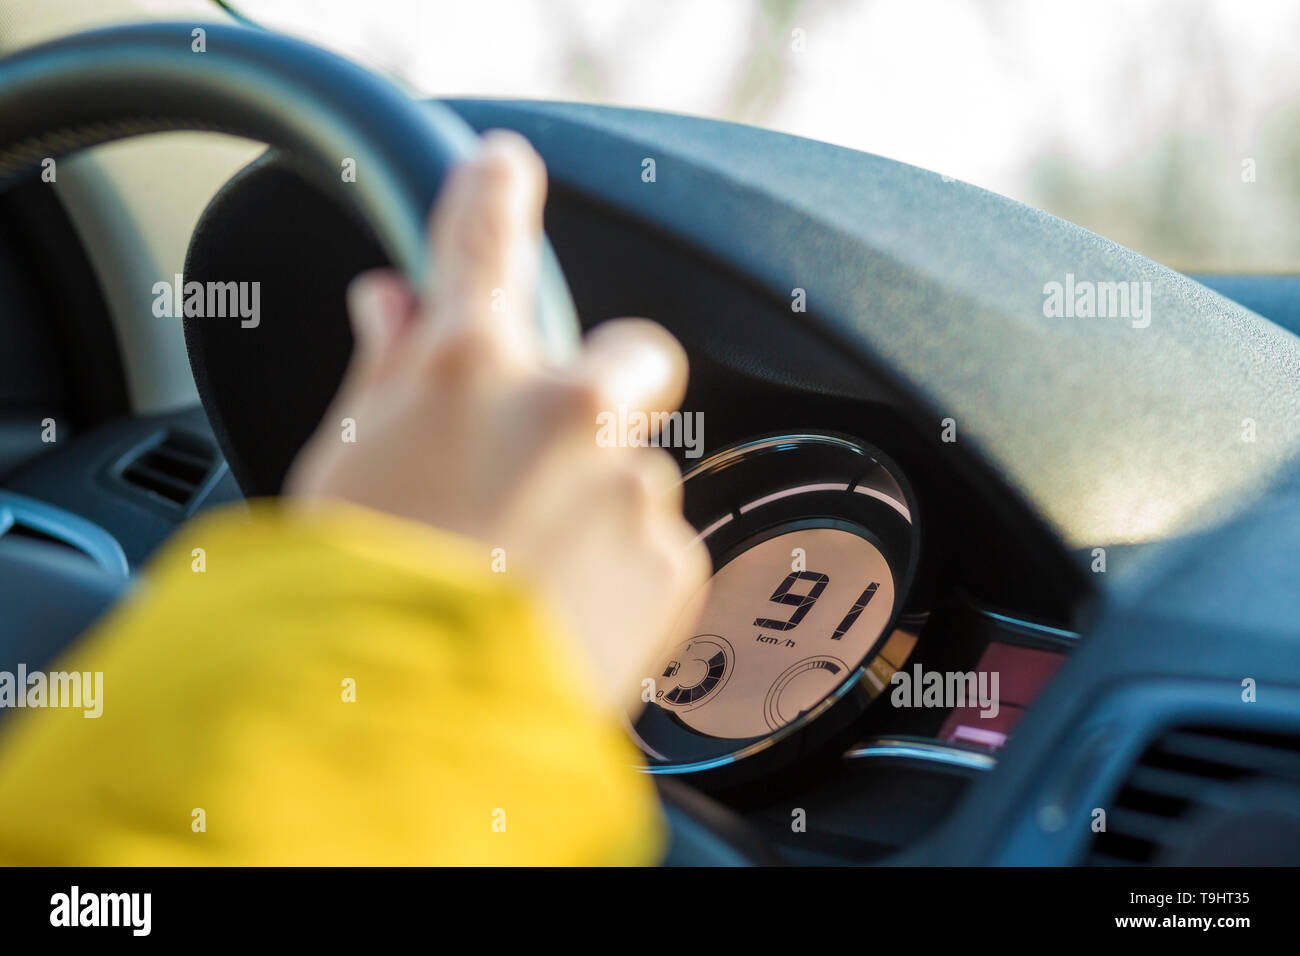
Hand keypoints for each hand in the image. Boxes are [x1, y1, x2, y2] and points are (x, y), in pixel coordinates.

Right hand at [285, 130, 710, 713]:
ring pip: (637, 467)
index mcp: (469, 371)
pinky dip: (616, 570)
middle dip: (607, 388)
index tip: (505, 171)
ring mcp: (630, 486)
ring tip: (525, 574)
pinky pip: (652, 542)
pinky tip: (556, 613)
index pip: (483, 240)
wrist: (409, 733)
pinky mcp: (670, 561)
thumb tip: (395, 310)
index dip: (494, 194)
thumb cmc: (352, 603)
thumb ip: (386, 376)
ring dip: (597, 502)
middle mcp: (567, 410)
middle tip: (554, 446)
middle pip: (630, 356)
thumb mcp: (342, 470)